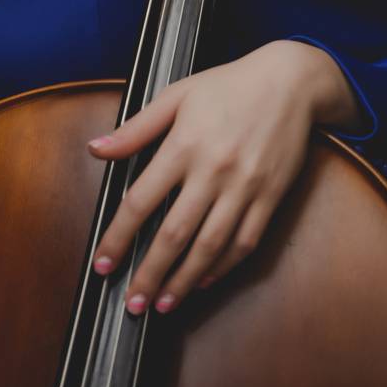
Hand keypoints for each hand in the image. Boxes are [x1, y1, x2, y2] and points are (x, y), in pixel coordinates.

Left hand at [87, 40, 359, 313]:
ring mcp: (245, 188)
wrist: (290, 81)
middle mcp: (213, 171)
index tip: (103, 264)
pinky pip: (244, 242)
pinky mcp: (270, 197)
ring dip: (184, 282)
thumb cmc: (228, 86)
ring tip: (163, 305)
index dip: (118, 238)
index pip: (141, 202)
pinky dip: (222, 267)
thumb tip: (96, 149)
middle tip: (132, 305)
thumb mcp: (176, 96)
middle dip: (150, 275)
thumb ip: (135, 129)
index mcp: (183, 145)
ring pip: (210, 247)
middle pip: (174, 235)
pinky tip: (203, 281)